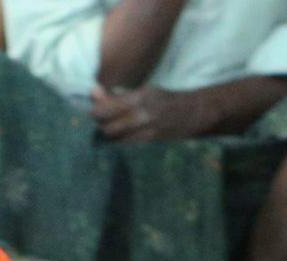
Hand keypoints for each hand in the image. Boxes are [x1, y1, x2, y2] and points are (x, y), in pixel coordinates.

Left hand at [90, 85, 207, 142]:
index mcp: (140, 97)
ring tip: (111, 123)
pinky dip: (118, 138)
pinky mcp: (149, 141)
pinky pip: (124, 143)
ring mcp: (146, 130)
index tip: (95, 104)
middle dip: (100, 121)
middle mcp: (142, 115)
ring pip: (114, 136)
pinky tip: (121, 132)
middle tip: (102, 116)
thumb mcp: (145, 91)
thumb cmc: (165, 99)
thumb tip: (94, 92)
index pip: (106, 107)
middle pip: (107, 125)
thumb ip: (120, 96)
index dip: (96, 107)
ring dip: (109, 130)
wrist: (192, 113)